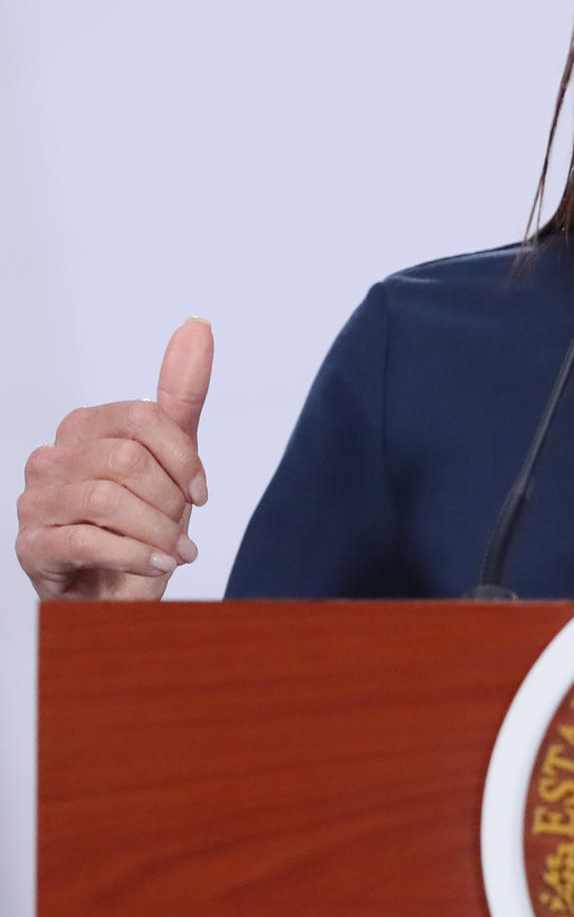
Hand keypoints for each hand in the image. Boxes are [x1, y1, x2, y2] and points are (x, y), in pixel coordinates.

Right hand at [15, 319, 213, 600]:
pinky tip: (156, 565)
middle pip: (127, 460)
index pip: (141, 417)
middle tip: (180, 530)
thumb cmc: (141, 523)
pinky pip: (88, 542)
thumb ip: (182, 395)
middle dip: (168, 501)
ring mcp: (34, 501)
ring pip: (108, 501)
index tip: (199, 493)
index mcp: (82, 427)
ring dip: (156, 533)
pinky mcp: (30, 546)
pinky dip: (135, 556)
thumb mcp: (171, 458)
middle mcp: (50, 457)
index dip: (182, 457)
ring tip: (170, 551)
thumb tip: (197, 325)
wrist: (118, 591)